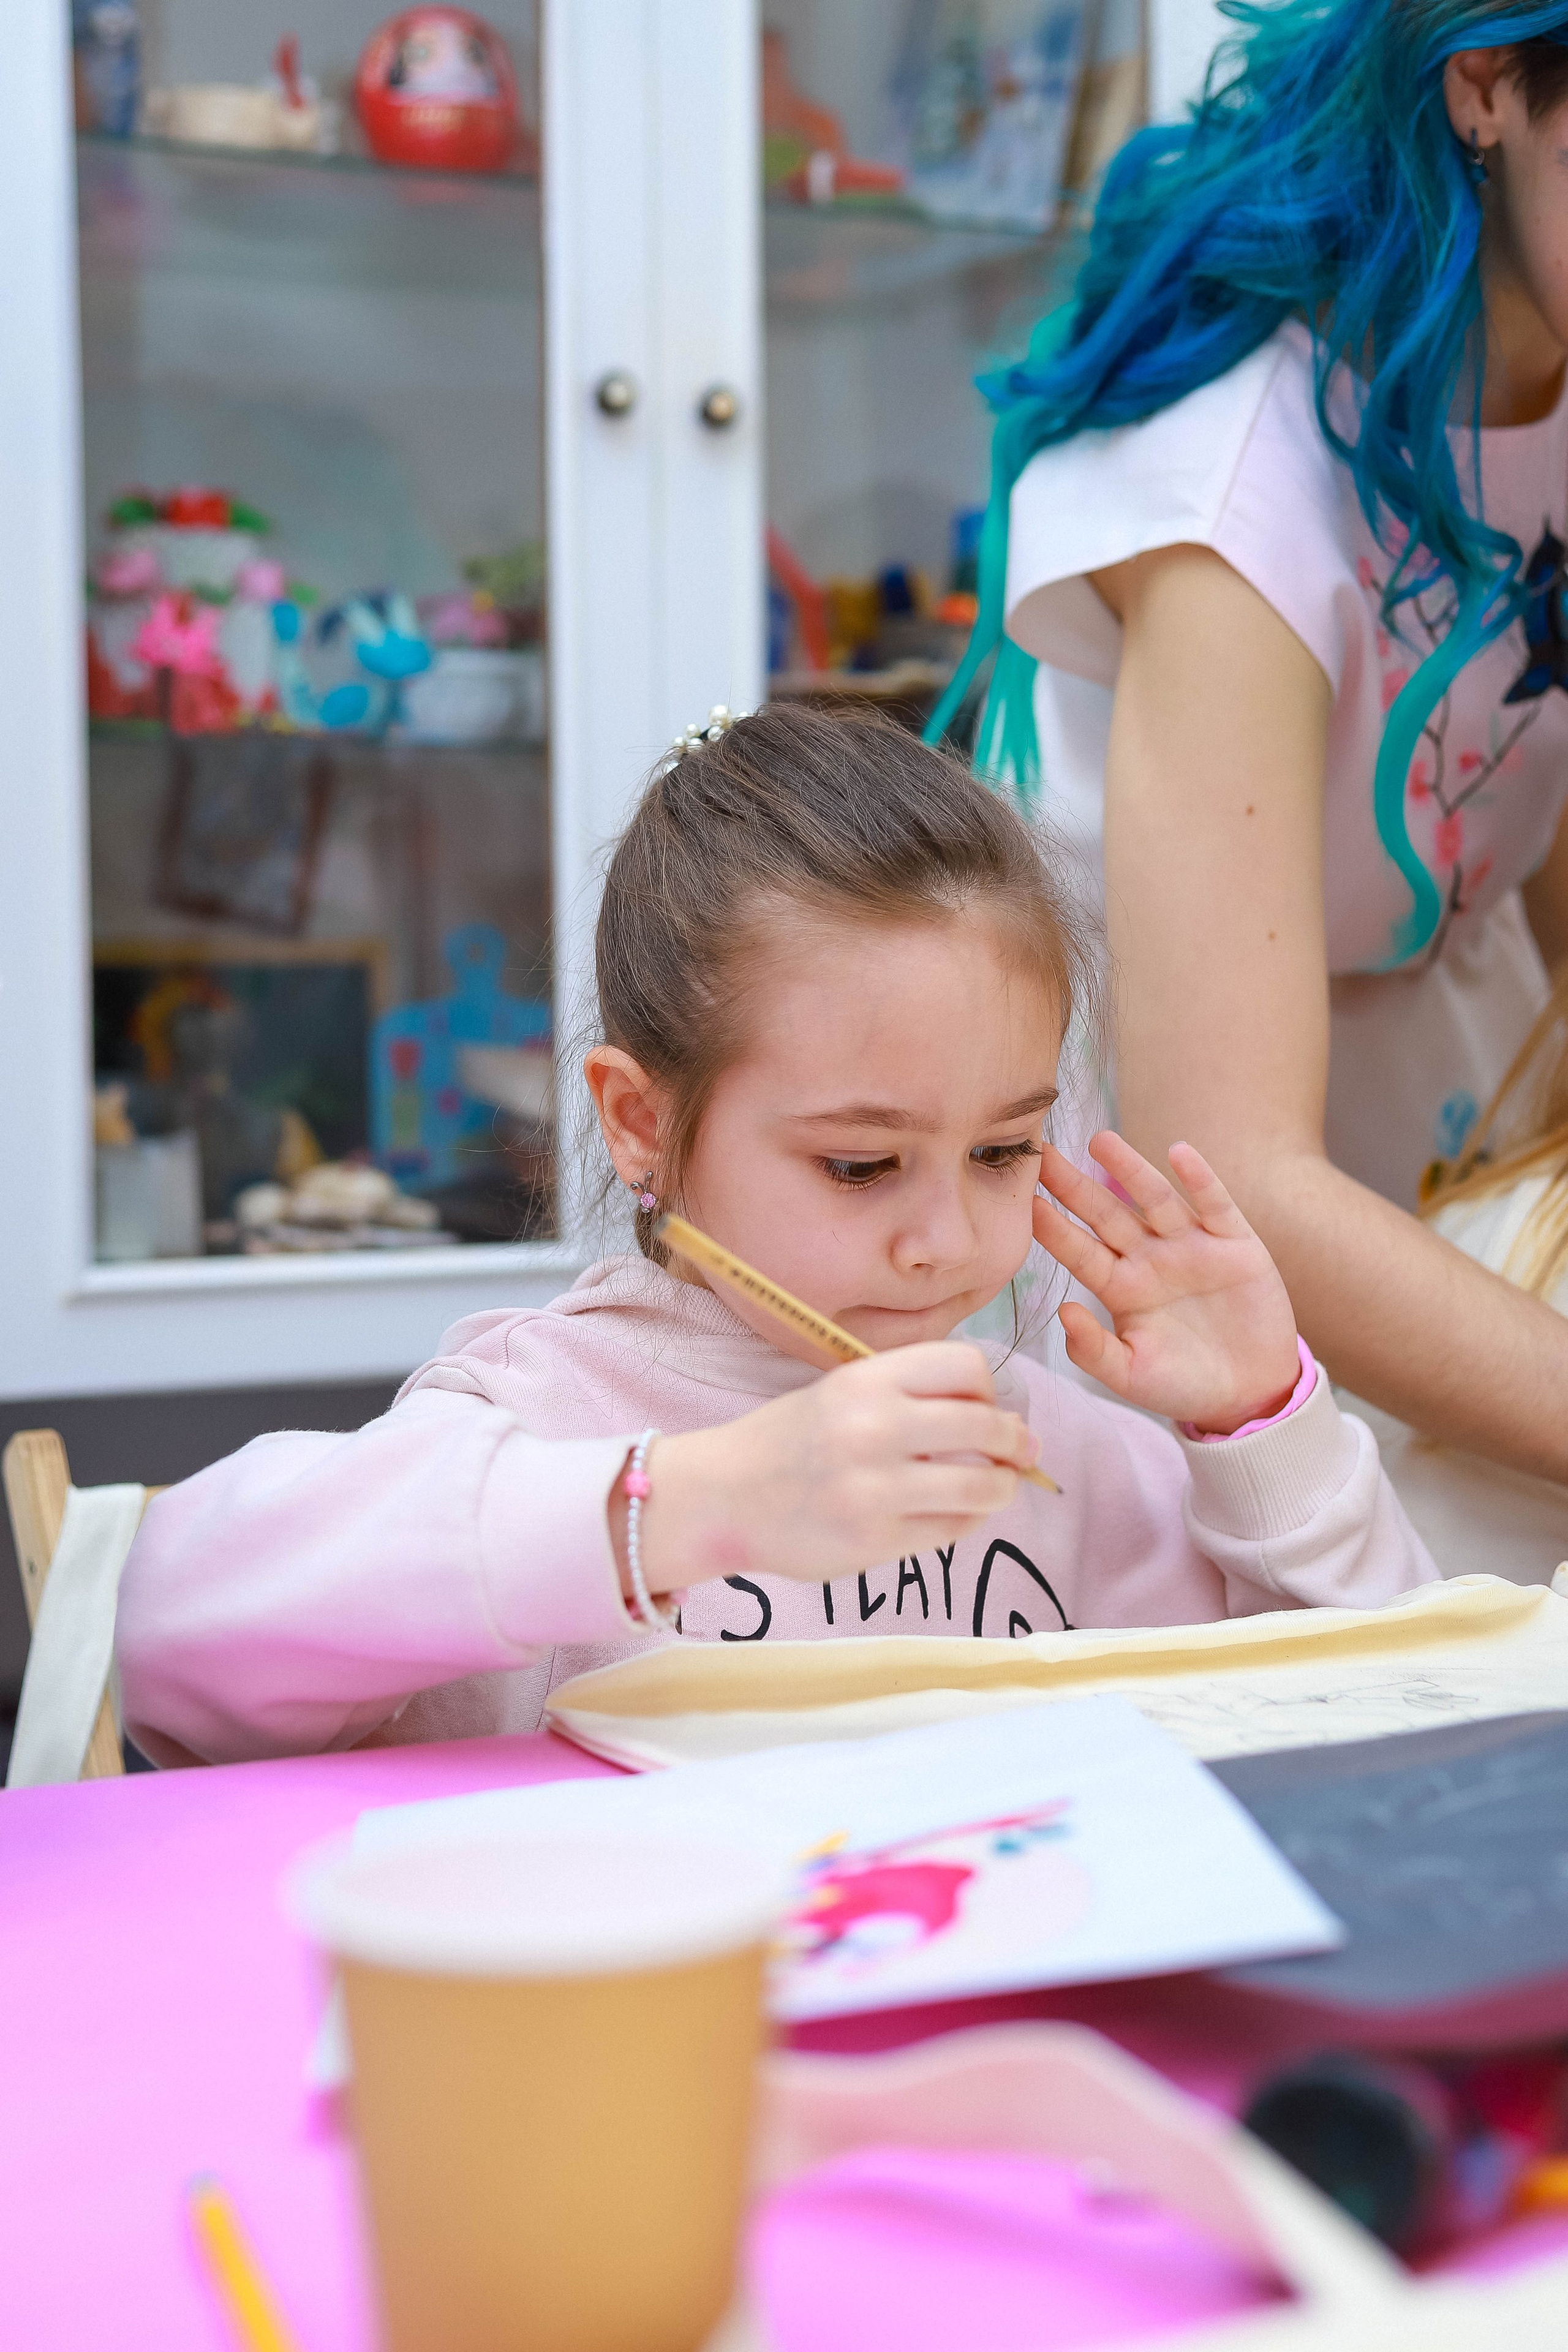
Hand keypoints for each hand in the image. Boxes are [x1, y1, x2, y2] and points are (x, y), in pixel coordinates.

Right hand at [624, 1344, 1039, 1593]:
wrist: (724, 1497)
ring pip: (983, 1485)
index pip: (966, 1366)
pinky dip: (965, 1520)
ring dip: (1001, 1486)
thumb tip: (1005, 1420)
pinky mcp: (876, 1540)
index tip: (984, 1406)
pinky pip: (951, 1529)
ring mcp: (876, 1488)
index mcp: (866, 1380)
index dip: (988, 1389)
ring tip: (993, 1486)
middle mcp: (874, 1428)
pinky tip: (951, 1513)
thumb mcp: (843, 1392)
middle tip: (1018, 1451)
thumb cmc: (792, 1441)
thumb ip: (912, 1396)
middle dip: (1015, 1440)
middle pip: (987, 1425)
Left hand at [1033, 1132, 1300, 1434]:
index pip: (1079, 1251)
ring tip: (1099, 1140)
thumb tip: (1062, 1311)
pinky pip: (1214, 1204)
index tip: (1022, 1202)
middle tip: (1041, 1151)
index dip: (1052, 1228)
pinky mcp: (1234, 1243)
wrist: (1250, 1393)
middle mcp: (1149, 1259)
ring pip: (1154, 1199)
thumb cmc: (1183, 1385)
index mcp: (1120, 1289)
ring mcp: (1190, 1247)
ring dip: (1130, 1168)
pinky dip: (1199, 1179)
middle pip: (1105, 1214)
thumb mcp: (1132, 1375)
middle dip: (1074, 1185)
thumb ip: (1093, 1350)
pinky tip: (1179, 1153)